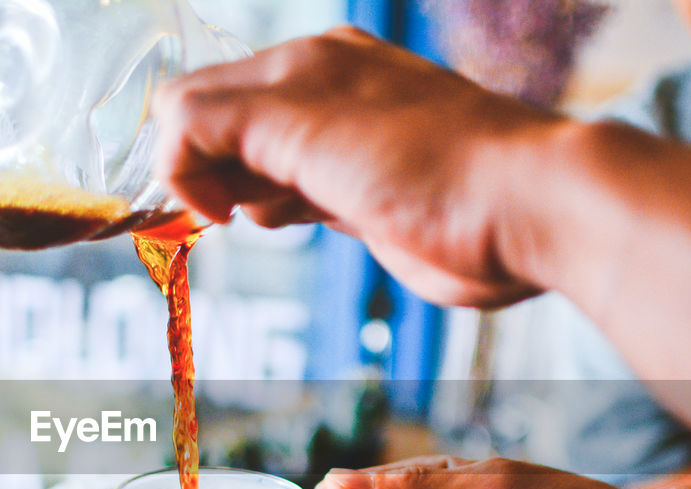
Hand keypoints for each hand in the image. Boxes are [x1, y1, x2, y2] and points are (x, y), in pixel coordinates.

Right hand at [154, 26, 554, 307]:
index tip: (199, 202)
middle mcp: (320, 95)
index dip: (179, 151)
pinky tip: (288, 222)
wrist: (519, 212)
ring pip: (256, 164)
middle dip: (207, 171)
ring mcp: (344, 147)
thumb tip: (171, 150)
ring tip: (268, 214)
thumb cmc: (424, 164)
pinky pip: (291, 195)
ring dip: (239, 193)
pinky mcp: (361, 197)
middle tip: (225, 212)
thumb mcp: (302, 127)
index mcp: (303, 64)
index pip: (196, 96)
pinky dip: (273, 210)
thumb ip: (216, 124)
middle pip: (222, 128)